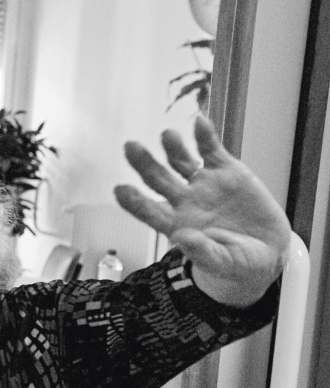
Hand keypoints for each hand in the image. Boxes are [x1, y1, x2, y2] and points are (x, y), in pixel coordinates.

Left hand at [114, 114, 290, 306]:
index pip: (148, 211)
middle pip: (157, 179)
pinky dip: (205, 136)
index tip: (120, 190)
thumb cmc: (238, 263)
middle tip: (130, 147)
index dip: (134, 201)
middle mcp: (184, 201)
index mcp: (176, 225)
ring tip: (167, 136)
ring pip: (180, 160)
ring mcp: (203, 183)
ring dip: (172, 147)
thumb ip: (202, 252)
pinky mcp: (226, 171)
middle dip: (143, 163)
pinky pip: (211, 150)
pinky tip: (199, 123)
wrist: (268, 250)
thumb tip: (180, 238)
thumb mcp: (223, 263)